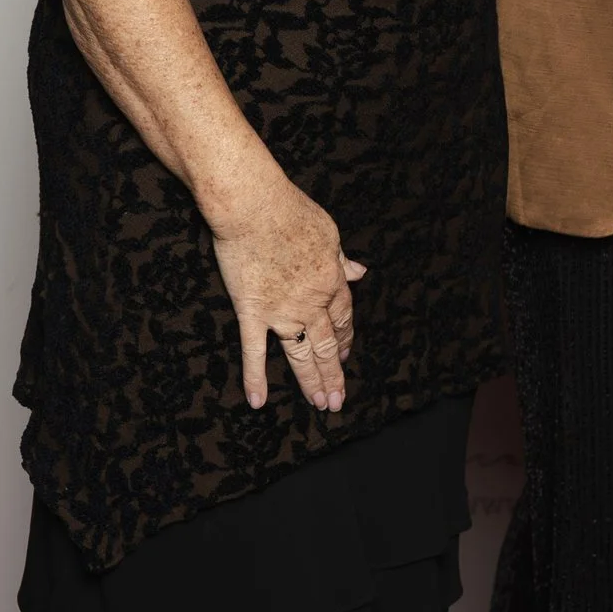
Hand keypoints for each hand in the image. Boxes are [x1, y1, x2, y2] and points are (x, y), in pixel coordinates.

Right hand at [205, 173, 366, 413]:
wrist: (255, 207)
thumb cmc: (291, 212)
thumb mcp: (329, 232)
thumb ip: (342, 259)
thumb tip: (360, 272)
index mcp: (331, 280)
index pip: (343, 317)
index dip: (346, 338)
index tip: (346, 354)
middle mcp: (311, 302)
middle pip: (327, 344)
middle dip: (334, 373)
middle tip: (337, 399)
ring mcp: (282, 311)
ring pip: (300, 354)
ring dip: (311, 381)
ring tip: (319, 403)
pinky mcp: (252, 312)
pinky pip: (254, 351)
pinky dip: (255, 377)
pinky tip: (258, 401)